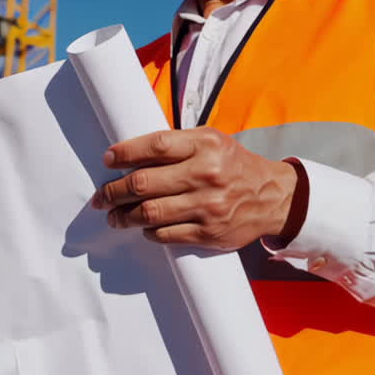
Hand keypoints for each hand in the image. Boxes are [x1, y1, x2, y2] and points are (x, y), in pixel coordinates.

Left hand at [92, 127, 301, 249]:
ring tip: (113, 215)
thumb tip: (130, 153)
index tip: (108, 159)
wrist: (272, 197)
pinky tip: (142, 226)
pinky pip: (165, 234)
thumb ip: (177, 143)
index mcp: (205, 145)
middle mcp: (206, 174)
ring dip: (123, 215)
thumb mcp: (211, 140)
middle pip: (144, 183)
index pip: (155, 146)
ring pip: (149, 212)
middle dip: (114, 190)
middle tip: (102, 195)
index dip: (125, 153)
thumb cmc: (234, 165)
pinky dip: (147, 231)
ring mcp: (208, 206)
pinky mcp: (208, 233)